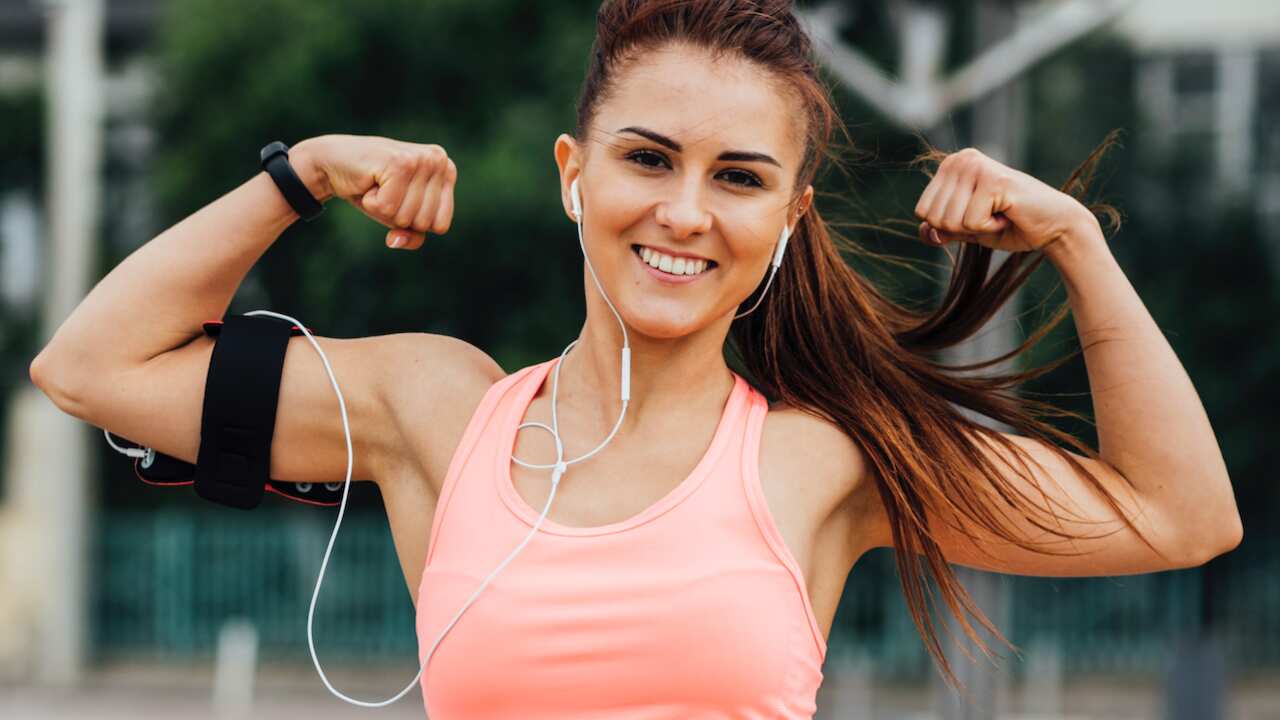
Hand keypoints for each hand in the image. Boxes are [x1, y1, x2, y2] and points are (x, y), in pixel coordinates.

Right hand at [292, 134, 456, 248]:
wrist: (332, 162)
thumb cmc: (372, 190)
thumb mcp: (399, 217)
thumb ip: (412, 236)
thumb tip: (395, 241)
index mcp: (447, 170)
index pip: (441, 226)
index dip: (413, 222)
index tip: (399, 198)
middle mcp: (439, 160)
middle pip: (424, 223)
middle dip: (397, 215)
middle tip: (384, 190)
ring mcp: (421, 160)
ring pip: (407, 217)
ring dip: (383, 208)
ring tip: (377, 185)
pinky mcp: (400, 163)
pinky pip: (388, 209)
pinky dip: (372, 202)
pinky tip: (369, 181)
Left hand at [914, 147, 1092, 253]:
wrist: (1053, 226)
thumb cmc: (1009, 225)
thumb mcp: (965, 230)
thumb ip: (940, 230)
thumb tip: (924, 231)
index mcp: (951, 166)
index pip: (922, 211)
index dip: (948, 227)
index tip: (977, 215)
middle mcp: (961, 159)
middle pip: (933, 217)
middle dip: (961, 229)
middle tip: (990, 216)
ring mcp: (976, 167)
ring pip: (949, 221)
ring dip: (977, 228)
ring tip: (999, 213)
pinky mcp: (993, 181)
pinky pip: (971, 223)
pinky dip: (990, 228)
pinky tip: (1007, 214)